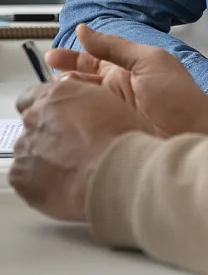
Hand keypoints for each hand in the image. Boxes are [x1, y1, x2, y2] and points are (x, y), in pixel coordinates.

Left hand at [10, 78, 149, 221]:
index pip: (34, 94)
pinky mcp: (20, 175)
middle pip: (32, 122)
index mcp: (59, 93)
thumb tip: (80, 107)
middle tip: (72, 144)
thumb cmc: (120, 138)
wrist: (112, 173)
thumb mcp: (110, 101)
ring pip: (29, 148)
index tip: (59, 117)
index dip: (48, 108)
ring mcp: (26, 145)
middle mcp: (36, 115)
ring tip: (72, 166)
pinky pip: (24, 175)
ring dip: (44, 155)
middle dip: (47, 131)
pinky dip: (39, 179)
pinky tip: (63, 181)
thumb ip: (85, 100)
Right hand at [46, 25, 207, 145]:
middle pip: (79, 86)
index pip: (90, 62)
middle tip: (45, 84)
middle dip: (60, 83)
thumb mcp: (149, 62)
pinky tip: (59, 125)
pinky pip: (84, 130)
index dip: (70, 59)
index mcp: (124, 72)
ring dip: (63, 103)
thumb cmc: (180, 97)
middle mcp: (114, 93)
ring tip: (48, 101)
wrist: (197, 134)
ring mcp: (110, 116)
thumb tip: (85, 30)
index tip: (52, 56)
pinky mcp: (108, 138)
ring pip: (77, 107)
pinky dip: (70, 126)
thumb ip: (116, 47)